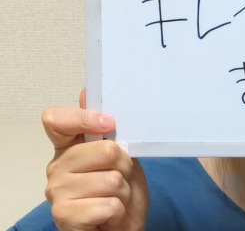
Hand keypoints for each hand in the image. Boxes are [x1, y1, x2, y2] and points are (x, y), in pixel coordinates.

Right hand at [42, 88, 148, 230]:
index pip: (55, 119)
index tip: (108, 124)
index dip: (83, 117)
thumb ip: (106, 129)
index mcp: (68, 148)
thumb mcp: (122, 155)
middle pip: (105, 150)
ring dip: (124, 192)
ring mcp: (56, 193)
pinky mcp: (64, 217)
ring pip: (112, 179)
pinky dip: (118, 211)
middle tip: (121, 180)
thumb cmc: (121, 192)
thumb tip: (85, 91)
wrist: (122, 228)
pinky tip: (109, 216)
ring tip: (115, 199)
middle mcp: (56, 167)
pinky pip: (108, 204)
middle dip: (126, 166)